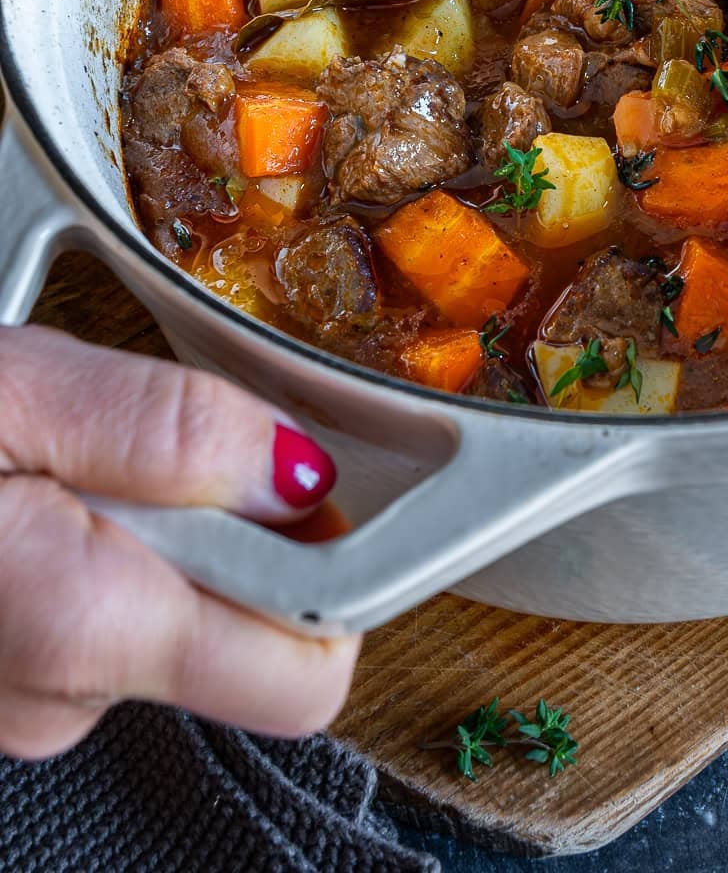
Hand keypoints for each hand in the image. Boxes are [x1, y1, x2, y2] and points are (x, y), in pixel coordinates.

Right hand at [0, 326, 359, 758]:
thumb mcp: (17, 390)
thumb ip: (161, 430)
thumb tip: (294, 468)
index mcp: (88, 631)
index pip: (307, 670)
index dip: (336, 565)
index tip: (303, 473)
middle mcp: (67, 697)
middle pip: (252, 630)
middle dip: (240, 525)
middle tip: (159, 436)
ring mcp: (34, 695)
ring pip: (179, 609)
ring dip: (170, 523)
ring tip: (81, 450)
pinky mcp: (14, 671)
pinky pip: (113, 609)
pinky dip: (110, 541)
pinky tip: (51, 484)